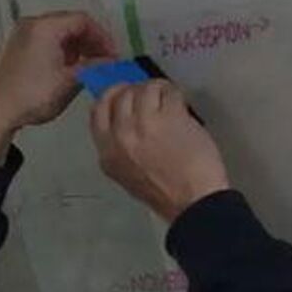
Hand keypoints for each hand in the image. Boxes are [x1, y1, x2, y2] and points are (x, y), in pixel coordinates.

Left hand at [0, 11, 117, 162]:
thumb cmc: (30, 96)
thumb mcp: (70, 81)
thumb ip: (95, 67)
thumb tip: (110, 63)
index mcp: (44, 27)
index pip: (82, 20)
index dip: (102, 37)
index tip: (112, 54)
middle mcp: (30, 25)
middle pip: (69, 24)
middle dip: (90, 42)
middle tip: (103, 60)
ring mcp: (20, 36)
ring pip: (57, 33)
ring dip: (76, 48)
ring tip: (88, 67)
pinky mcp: (15, 49)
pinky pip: (44, 42)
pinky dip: (60, 52)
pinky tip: (68, 70)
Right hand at [89, 80, 230, 221]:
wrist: (193, 203)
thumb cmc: (166, 195)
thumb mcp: (127, 175)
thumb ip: (120, 149)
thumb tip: (126, 122)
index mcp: (108, 154)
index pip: (97, 112)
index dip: (111, 97)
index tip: (122, 93)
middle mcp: (121, 136)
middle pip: (120, 95)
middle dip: (135, 91)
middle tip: (150, 94)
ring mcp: (144, 124)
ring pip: (143, 89)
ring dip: (157, 90)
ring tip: (168, 99)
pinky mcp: (169, 117)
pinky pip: (167, 92)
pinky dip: (174, 93)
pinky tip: (180, 103)